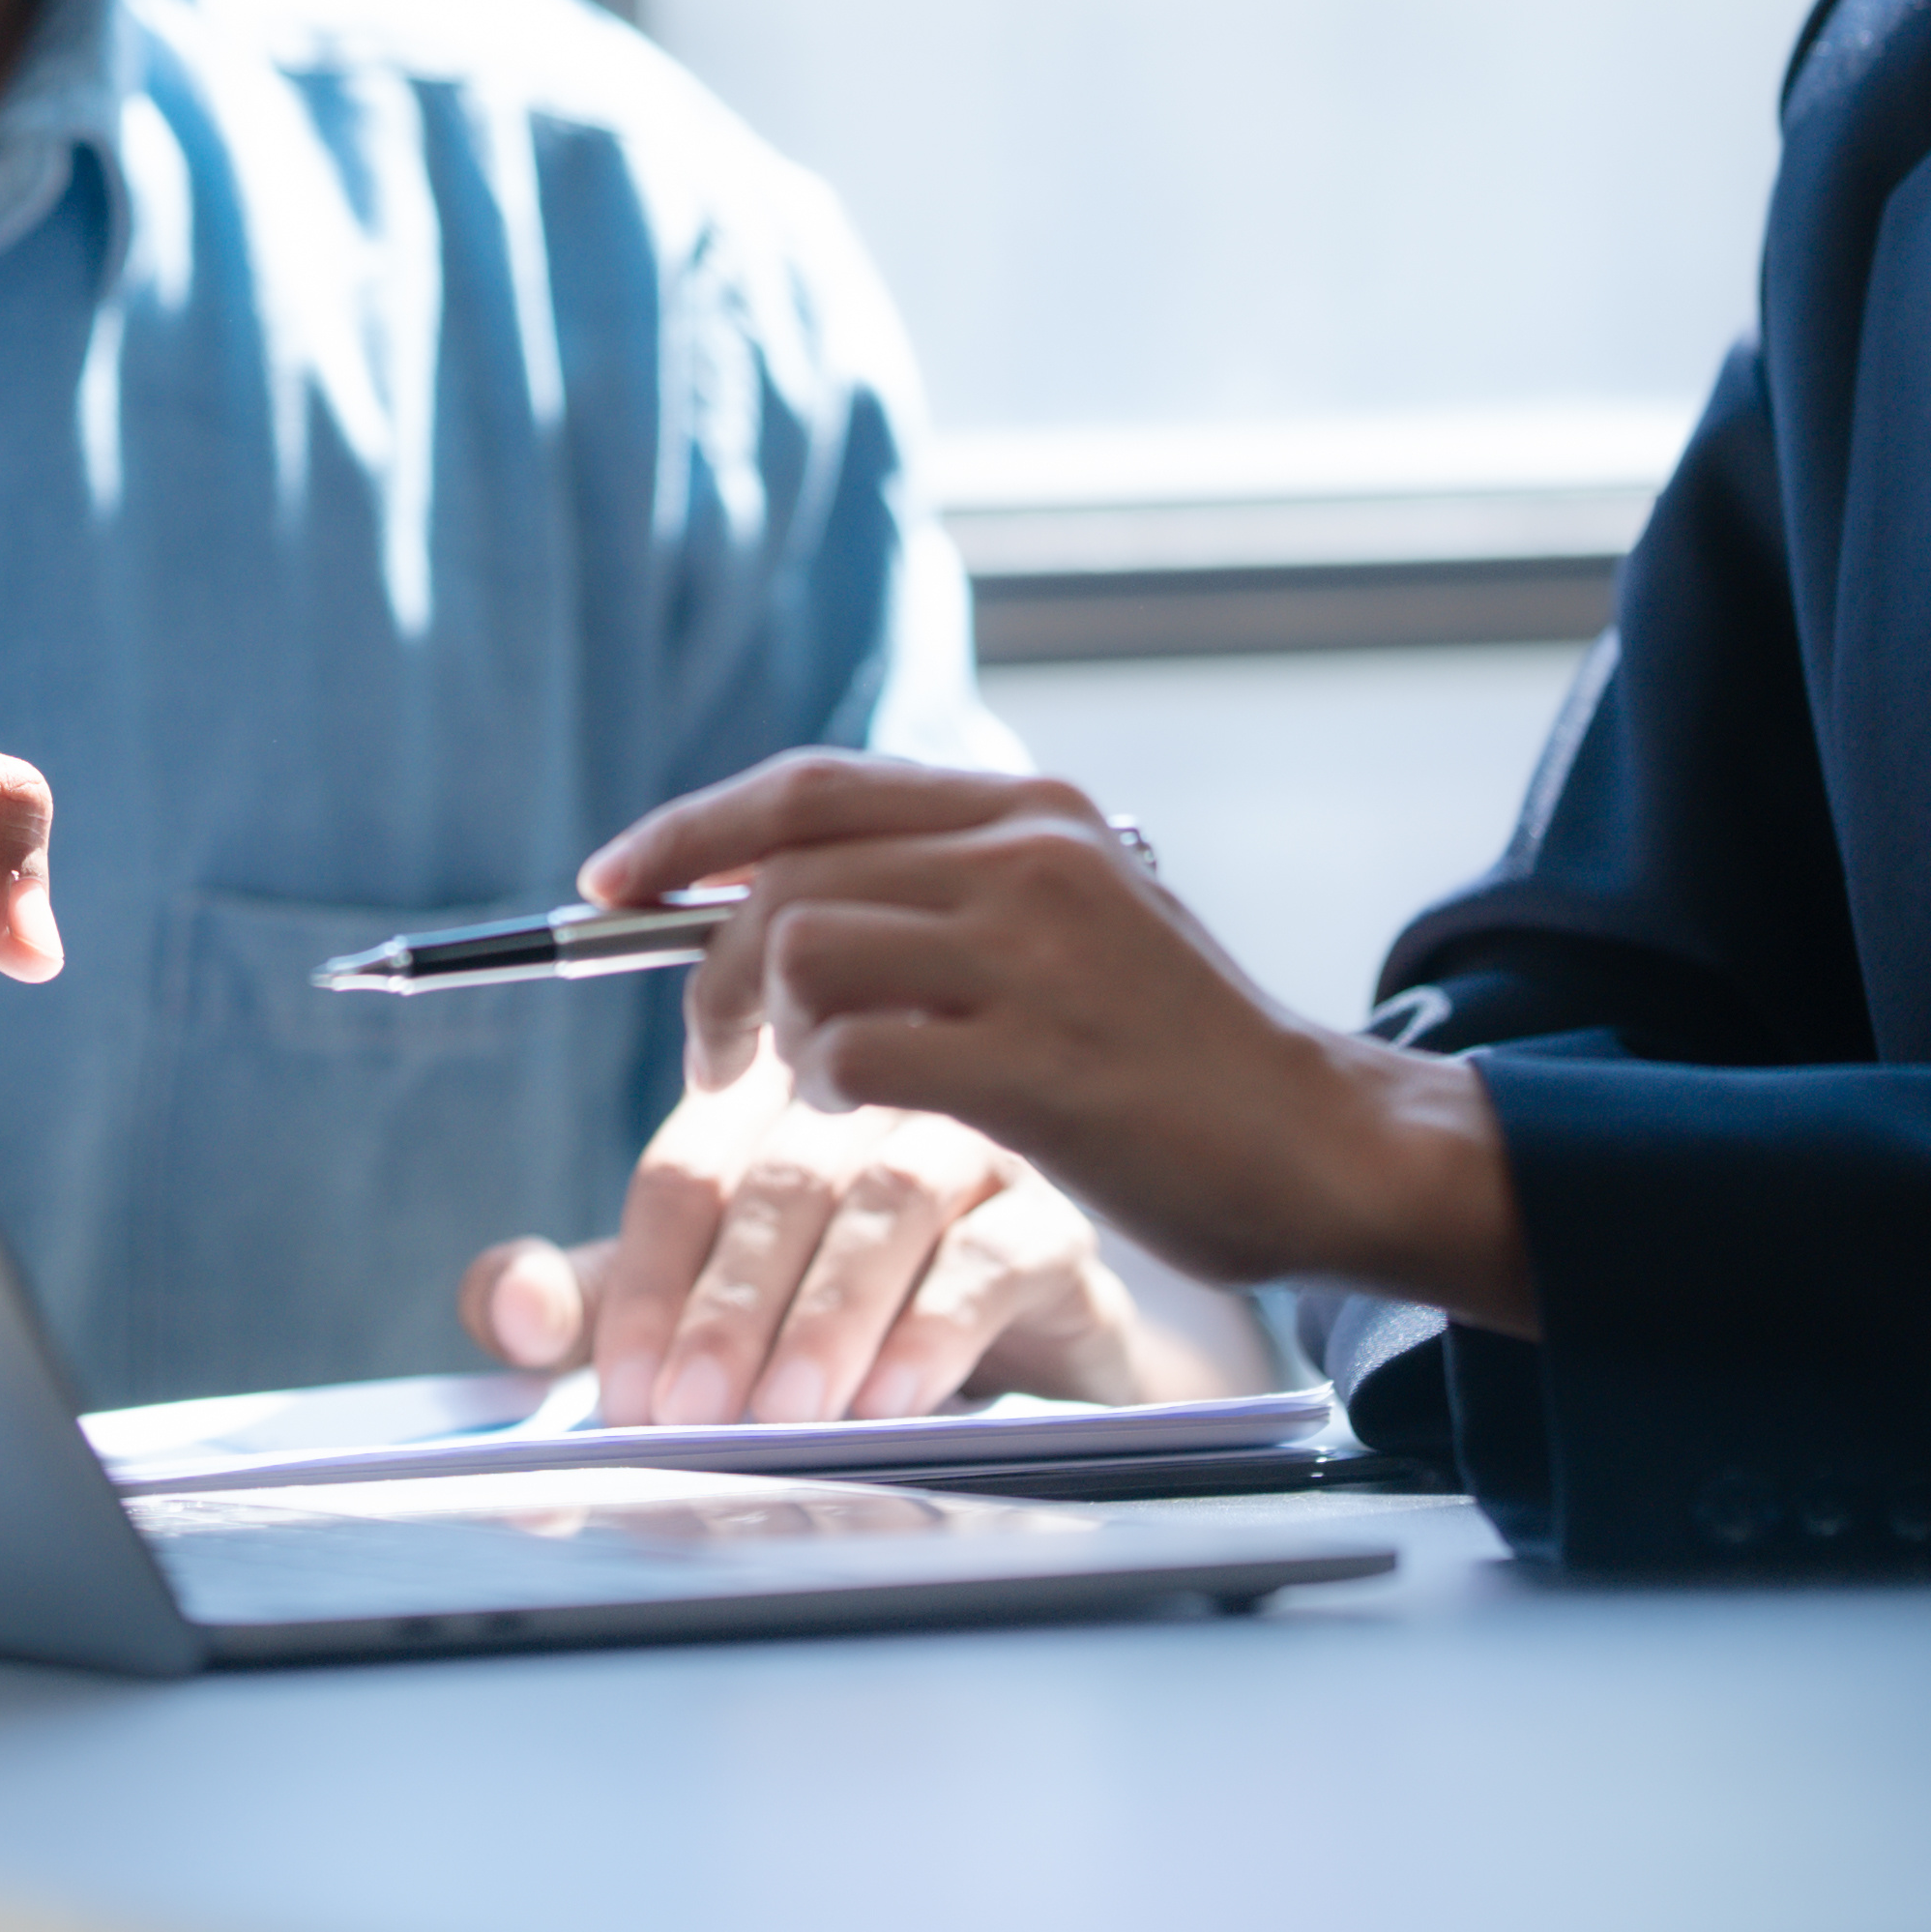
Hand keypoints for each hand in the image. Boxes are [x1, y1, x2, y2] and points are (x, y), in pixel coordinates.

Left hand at [458, 1052, 1144, 1424]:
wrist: (1019, 1368)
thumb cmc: (836, 1327)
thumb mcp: (693, 1314)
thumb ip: (589, 1307)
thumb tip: (506, 1312)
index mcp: (754, 1114)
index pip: (683, 1174)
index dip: (646, 1286)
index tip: (625, 1395)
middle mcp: (857, 1110)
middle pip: (780, 1184)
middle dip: (729, 1307)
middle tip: (696, 1412)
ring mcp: (964, 1152)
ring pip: (888, 1204)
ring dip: (829, 1314)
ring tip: (790, 1412)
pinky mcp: (1051, 1219)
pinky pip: (995, 1253)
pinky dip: (937, 1325)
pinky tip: (896, 1395)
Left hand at [579, 752, 1540, 1335]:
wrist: (1320, 1142)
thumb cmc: (1174, 1057)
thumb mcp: (1069, 923)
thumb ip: (944, 891)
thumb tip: (773, 892)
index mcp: (1027, 812)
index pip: (809, 789)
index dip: (692, 831)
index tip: (610, 881)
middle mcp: (1028, 855)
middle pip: (785, 876)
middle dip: (708, 968)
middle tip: (714, 1058)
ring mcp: (1036, 953)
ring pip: (802, 956)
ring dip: (778, 1036)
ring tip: (821, 1090)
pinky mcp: (1036, 1060)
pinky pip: (852, 1055)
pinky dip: (830, 1093)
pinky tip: (873, 1122)